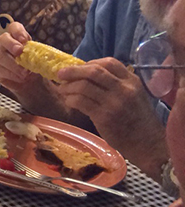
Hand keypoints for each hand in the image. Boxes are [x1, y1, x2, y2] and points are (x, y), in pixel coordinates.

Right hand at [0, 22, 36, 89]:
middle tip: (20, 52)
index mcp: (18, 38)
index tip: (24, 39)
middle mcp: (6, 45)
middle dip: (11, 44)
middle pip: (3, 38)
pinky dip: (12, 75)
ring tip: (25, 72)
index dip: (17, 31)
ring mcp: (0, 57)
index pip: (13, 27)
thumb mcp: (41, 58)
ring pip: (1, 56)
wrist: (32, 82)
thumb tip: (48, 55)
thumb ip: (41, 54)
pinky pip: (1, 70)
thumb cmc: (36, 67)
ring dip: (14, 64)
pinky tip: (21, 78)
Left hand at [56, 58, 168, 178]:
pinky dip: (70, 99)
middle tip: (60, 74)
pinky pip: (80, 102)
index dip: (90, 63)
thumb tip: (85, 74)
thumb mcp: (134, 95)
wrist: (147, 144)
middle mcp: (124, 89)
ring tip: (62, 90)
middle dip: (73, 71)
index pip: (109, 62)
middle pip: (93, 71)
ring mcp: (114, 103)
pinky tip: (69, 102)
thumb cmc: (137, 120)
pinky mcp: (104, 116)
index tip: (78, 68)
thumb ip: (116, 84)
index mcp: (132, 81)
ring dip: (68, 87)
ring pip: (83, 86)